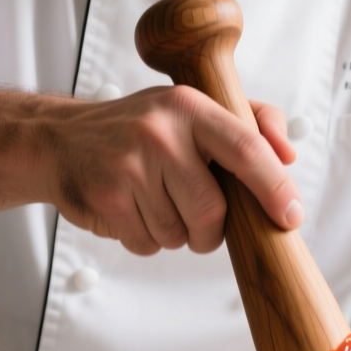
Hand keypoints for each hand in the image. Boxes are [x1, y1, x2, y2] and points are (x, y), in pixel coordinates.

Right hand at [39, 85, 302, 254]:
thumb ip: (250, 122)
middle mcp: (159, 132)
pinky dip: (146, 239)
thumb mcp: (192, 108)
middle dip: (211, 229)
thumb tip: (288, 155)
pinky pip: (148, 244)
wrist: (59, 140)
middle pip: (212, 210)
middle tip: (198, 218)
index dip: (274, 186)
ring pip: (179, 234)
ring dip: (175, 233)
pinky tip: (131, 211)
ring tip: (154, 203)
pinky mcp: (106, 199)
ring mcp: (129, 165)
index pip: (245, 148)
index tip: (291, 215)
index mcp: (189, 106)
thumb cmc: (138, 128)